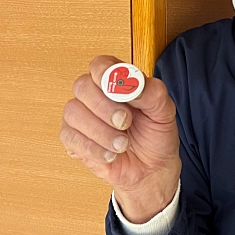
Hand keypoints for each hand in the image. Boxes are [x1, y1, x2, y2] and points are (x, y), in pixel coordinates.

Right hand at [60, 55, 181, 222]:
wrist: (152, 169)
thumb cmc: (155, 135)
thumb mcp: (164, 111)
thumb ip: (152, 92)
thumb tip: (133, 84)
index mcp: (116, 81)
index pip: (100, 65)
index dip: (105, 74)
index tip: (118, 90)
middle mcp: (95, 95)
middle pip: (82, 86)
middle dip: (104, 107)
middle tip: (125, 122)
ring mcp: (81, 117)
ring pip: (73, 112)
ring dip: (101, 131)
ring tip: (122, 144)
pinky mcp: (73, 139)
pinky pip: (70, 137)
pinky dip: (94, 148)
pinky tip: (111, 154)